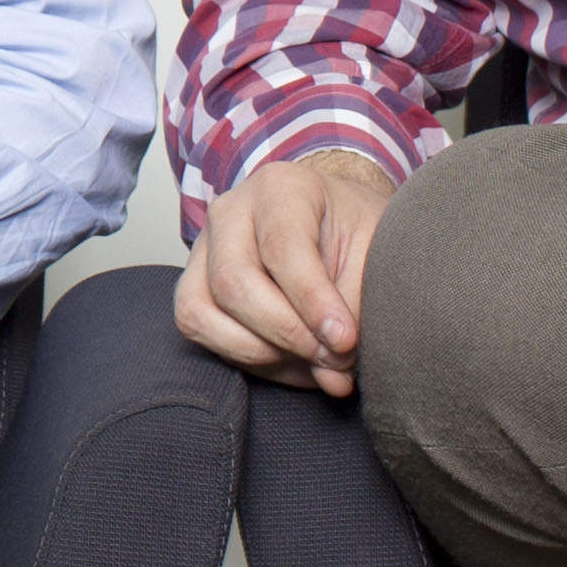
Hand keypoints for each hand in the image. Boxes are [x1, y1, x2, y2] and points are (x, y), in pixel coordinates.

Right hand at [182, 150, 394, 396]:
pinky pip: (197, 328)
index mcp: (280, 188)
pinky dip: (242, 356)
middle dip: (286, 333)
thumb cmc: (357, 237)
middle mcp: (229, 211)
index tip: (345, 340)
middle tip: (334, 357)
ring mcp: (203, 249)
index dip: (313, 301)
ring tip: (312, 361)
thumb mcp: (374, 257)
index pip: (282, 247)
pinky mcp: (193, 285)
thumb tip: (333, 378)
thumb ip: (355, 310)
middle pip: (234, 282)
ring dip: (259, 351)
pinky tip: (287, 359)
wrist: (337, 230)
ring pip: (202, 311)